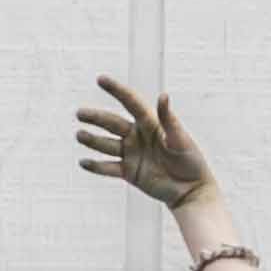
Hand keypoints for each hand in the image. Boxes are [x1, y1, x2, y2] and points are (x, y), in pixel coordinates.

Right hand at [74, 78, 216, 212]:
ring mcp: (132, 154)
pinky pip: (109, 168)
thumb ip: (169, 120)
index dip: (116, 90)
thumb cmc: (190, 161)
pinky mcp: (129, 172)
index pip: (130, 102)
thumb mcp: (180, 140)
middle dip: (96, 117)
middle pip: (112, 123)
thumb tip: (163, 96)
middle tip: (80, 113)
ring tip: (79, 135)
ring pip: (107, 145)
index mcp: (150, 123)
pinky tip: (83, 162)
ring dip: (92, 140)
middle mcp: (137, 136)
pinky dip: (96, 166)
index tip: (101, 80)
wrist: (191, 190)